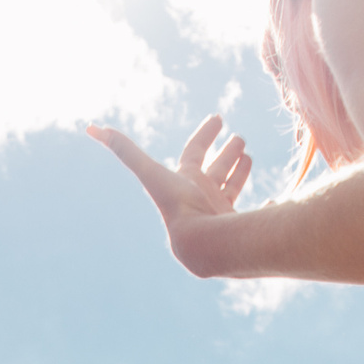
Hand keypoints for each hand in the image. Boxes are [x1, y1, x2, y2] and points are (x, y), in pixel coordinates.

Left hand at [87, 115, 251, 275]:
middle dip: (226, 153)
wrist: (201, 246)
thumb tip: (89, 127)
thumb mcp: (149, 172)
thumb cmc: (177, 207)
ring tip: (249, 155)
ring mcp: (223, 212)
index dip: (206, 133)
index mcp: (185, 182)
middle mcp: (203, 198)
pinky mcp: (244, 225)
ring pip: (233, 187)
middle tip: (240, 138)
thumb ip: (123, 149)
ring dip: (240, 171)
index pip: (194, 152)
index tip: (219, 117)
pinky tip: (273, 201)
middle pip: (215, 169)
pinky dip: (265, 207)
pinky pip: (257, 214)